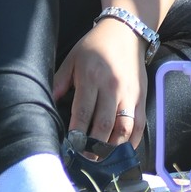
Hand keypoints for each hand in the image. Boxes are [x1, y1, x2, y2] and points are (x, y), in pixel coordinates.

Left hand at [52, 18, 147, 147]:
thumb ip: (60, 81)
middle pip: (103, 125)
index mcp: (92, 78)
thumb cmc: (95, 46)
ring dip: (112, 148)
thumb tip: (49, 102)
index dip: (76, 133)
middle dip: (93, 146)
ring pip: (123, 129)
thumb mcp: (72, 58)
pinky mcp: (141, 98)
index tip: (70, 146)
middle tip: (84, 157)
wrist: (125, 32)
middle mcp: (112, 88)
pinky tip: (122, 151)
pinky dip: (132, 142)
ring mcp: (129, 95)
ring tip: (101, 158)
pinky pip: (139, 125)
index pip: (83, 112)